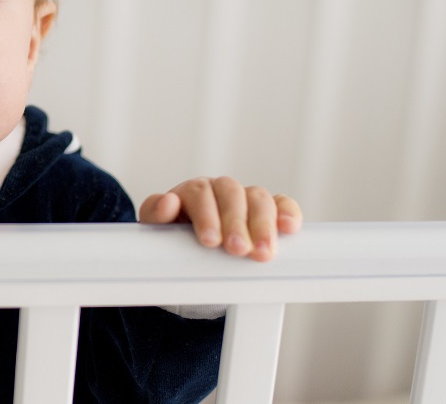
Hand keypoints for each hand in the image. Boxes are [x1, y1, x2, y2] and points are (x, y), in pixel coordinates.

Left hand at [138, 176, 301, 261]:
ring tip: (262, 252)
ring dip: (263, 224)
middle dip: (236, 222)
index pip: (200, 193)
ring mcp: (246, 198)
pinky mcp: (269, 212)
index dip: (206, 215)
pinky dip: (288, 213)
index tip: (209, 241)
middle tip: (237, 249)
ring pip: (258, 198)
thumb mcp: (158, 230)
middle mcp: (220, 189)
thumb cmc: (173, 240)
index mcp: (192, 190)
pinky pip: (282, 204)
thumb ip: (156, 215)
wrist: (191, 257)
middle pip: (232, 193)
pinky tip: (289, 228)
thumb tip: (168, 202)